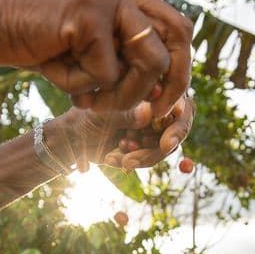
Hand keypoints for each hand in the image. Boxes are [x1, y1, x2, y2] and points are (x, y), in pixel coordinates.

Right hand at [0, 0, 191, 112]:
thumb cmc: (38, 42)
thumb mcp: (88, 59)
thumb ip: (122, 72)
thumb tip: (157, 102)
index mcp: (132, 0)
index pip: (178, 31)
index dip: (179, 70)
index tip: (161, 104)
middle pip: (178, 39)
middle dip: (172, 84)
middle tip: (152, 114)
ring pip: (150, 62)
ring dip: (126, 95)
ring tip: (92, 100)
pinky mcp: (89, 15)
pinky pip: (105, 74)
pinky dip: (83, 88)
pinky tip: (59, 74)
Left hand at [46, 95, 195, 170]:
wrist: (72, 139)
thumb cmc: (84, 117)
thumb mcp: (104, 114)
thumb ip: (127, 114)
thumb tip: (149, 114)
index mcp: (153, 91)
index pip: (182, 107)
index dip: (177, 127)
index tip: (166, 144)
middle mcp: (158, 108)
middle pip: (175, 132)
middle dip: (156, 149)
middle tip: (133, 160)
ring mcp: (153, 129)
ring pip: (163, 149)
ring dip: (143, 157)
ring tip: (118, 158)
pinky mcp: (145, 147)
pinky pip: (149, 159)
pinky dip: (133, 161)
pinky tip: (112, 158)